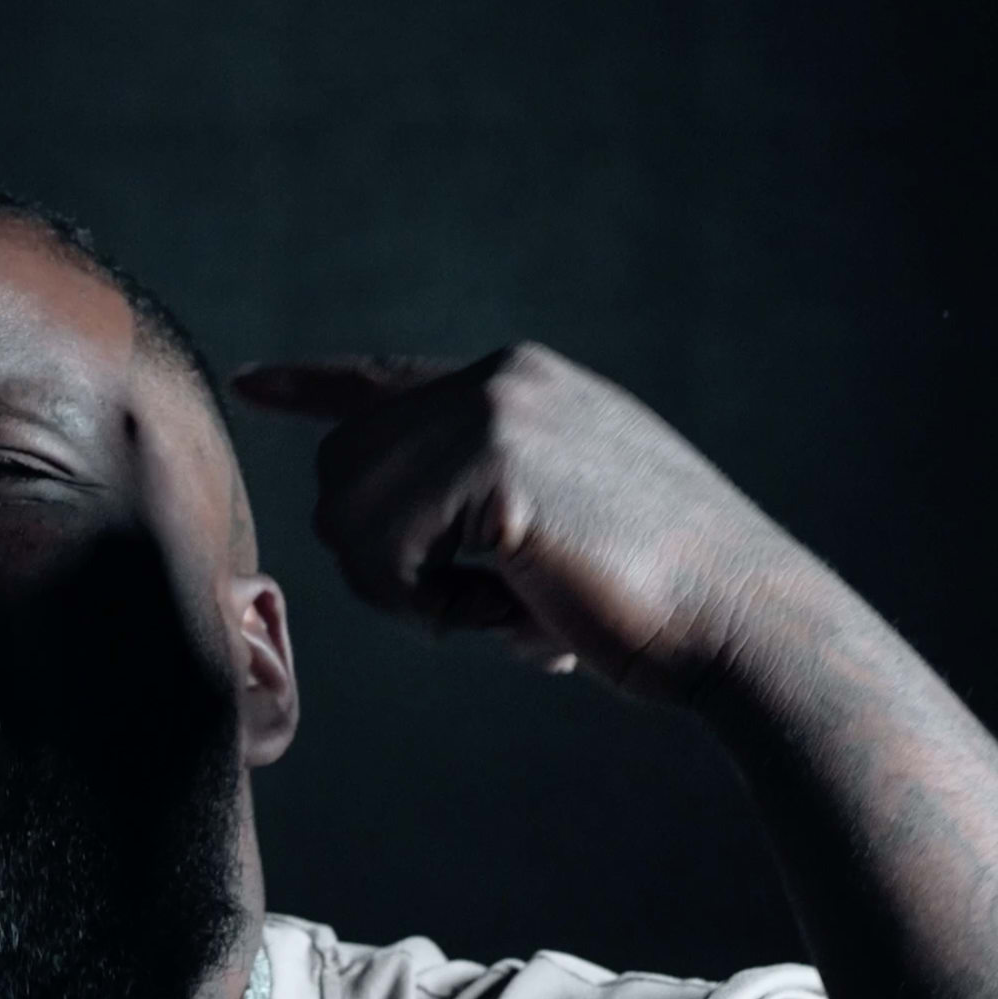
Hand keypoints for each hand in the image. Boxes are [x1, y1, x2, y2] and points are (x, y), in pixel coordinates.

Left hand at [231, 345, 814, 702]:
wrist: (747, 622)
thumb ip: (486, 509)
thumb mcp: (564, 529)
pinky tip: (513, 615)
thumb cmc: (666, 605)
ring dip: (408, 594)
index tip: (250, 384)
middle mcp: (500, 377)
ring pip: (349, 512)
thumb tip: (386, 539)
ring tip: (506, 613)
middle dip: (384, 560)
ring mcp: (496, 408)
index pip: (383, 376)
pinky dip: (429, 610)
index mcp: (521, 385)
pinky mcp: (491, 459)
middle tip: (478, 610)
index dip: (311, 385)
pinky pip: (382, 550)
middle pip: (343, 465)